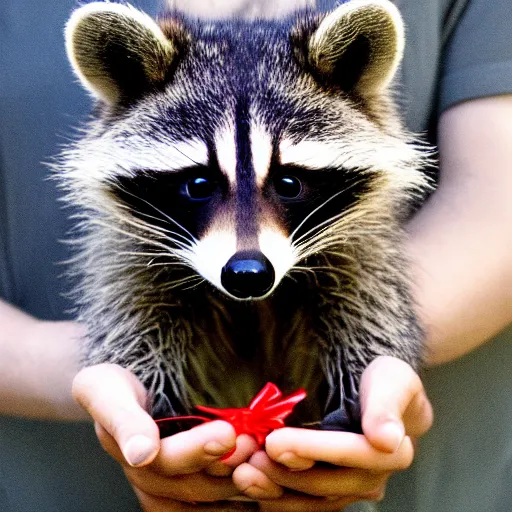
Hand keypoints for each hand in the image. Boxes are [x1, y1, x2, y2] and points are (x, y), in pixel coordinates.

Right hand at [72, 364, 258, 510]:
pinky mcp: (184, 486)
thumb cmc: (112, 382)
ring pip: (206, 498)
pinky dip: (238, 493)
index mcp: (127, 453)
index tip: (227, 432)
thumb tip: (142, 454)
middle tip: (252, 442)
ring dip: (236, 481)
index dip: (197, 449)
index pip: (165, 459)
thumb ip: (124, 420)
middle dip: (225, 463)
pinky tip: (261, 482)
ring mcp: (165, 487)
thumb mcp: (104, 390)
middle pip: (191, 484)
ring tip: (261, 457)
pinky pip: (210, 504)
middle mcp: (147, 478)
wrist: (119, 389)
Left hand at [231, 356, 432, 510]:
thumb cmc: (384, 381)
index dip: (311, 450)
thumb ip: (387, 405)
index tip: (275, 442)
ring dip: (275, 489)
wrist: (378, 395)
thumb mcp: (392, 379)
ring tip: (243, 475)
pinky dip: (275, 493)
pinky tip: (252, 482)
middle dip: (284, 472)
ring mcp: (348, 490)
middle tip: (249, 459)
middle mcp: (370, 479)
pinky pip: (301, 502)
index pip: (348, 453)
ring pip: (309, 499)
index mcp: (392, 452)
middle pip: (324, 483)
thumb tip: (386, 440)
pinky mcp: (329, 492)